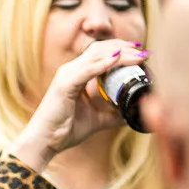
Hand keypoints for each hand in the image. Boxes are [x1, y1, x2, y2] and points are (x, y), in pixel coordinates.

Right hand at [10, 40, 148, 170]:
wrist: (44, 141)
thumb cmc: (64, 130)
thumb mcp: (95, 120)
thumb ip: (111, 115)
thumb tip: (130, 115)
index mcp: (75, 74)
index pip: (100, 53)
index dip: (120, 50)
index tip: (140, 54)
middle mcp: (70, 70)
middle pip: (101, 48)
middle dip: (124, 47)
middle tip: (144, 52)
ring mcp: (66, 75)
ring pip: (97, 55)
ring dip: (120, 53)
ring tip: (139, 56)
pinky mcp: (65, 84)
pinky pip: (87, 70)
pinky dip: (103, 63)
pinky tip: (118, 59)